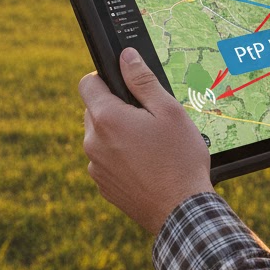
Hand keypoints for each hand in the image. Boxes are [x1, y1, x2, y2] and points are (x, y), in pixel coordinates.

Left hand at [79, 48, 213, 233]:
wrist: (181, 212)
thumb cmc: (179, 158)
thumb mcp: (168, 111)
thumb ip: (142, 81)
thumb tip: (126, 56)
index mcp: (106, 119)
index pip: (88, 83)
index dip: (105, 78)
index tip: (126, 86)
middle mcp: (93, 142)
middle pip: (95, 110)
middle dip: (116, 108)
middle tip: (148, 119)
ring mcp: (96, 167)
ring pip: (100, 136)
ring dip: (118, 134)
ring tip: (150, 145)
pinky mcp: (103, 186)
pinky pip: (106, 160)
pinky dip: (120, 157)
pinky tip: (147, 165)